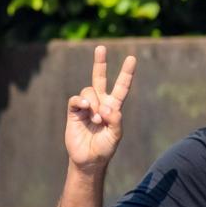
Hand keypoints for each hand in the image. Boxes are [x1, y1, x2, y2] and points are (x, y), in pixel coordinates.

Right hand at [65, 46, 136, 169]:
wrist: (88, 159)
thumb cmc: (105, 148)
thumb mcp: (116, 135)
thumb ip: (115, 120)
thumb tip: (107, 107)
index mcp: (114, 107)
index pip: (121, 87)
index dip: (126, 73)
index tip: (132, 58)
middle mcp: (100, 103)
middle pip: (99, 78)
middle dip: (100, 63)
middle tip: (101, 48)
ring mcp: (87, 106)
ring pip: (89, 91)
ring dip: (94, 103)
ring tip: (97, 119)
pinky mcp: (74, 111)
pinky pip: (76, 99)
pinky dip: (81, 101)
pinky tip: (85, 108)